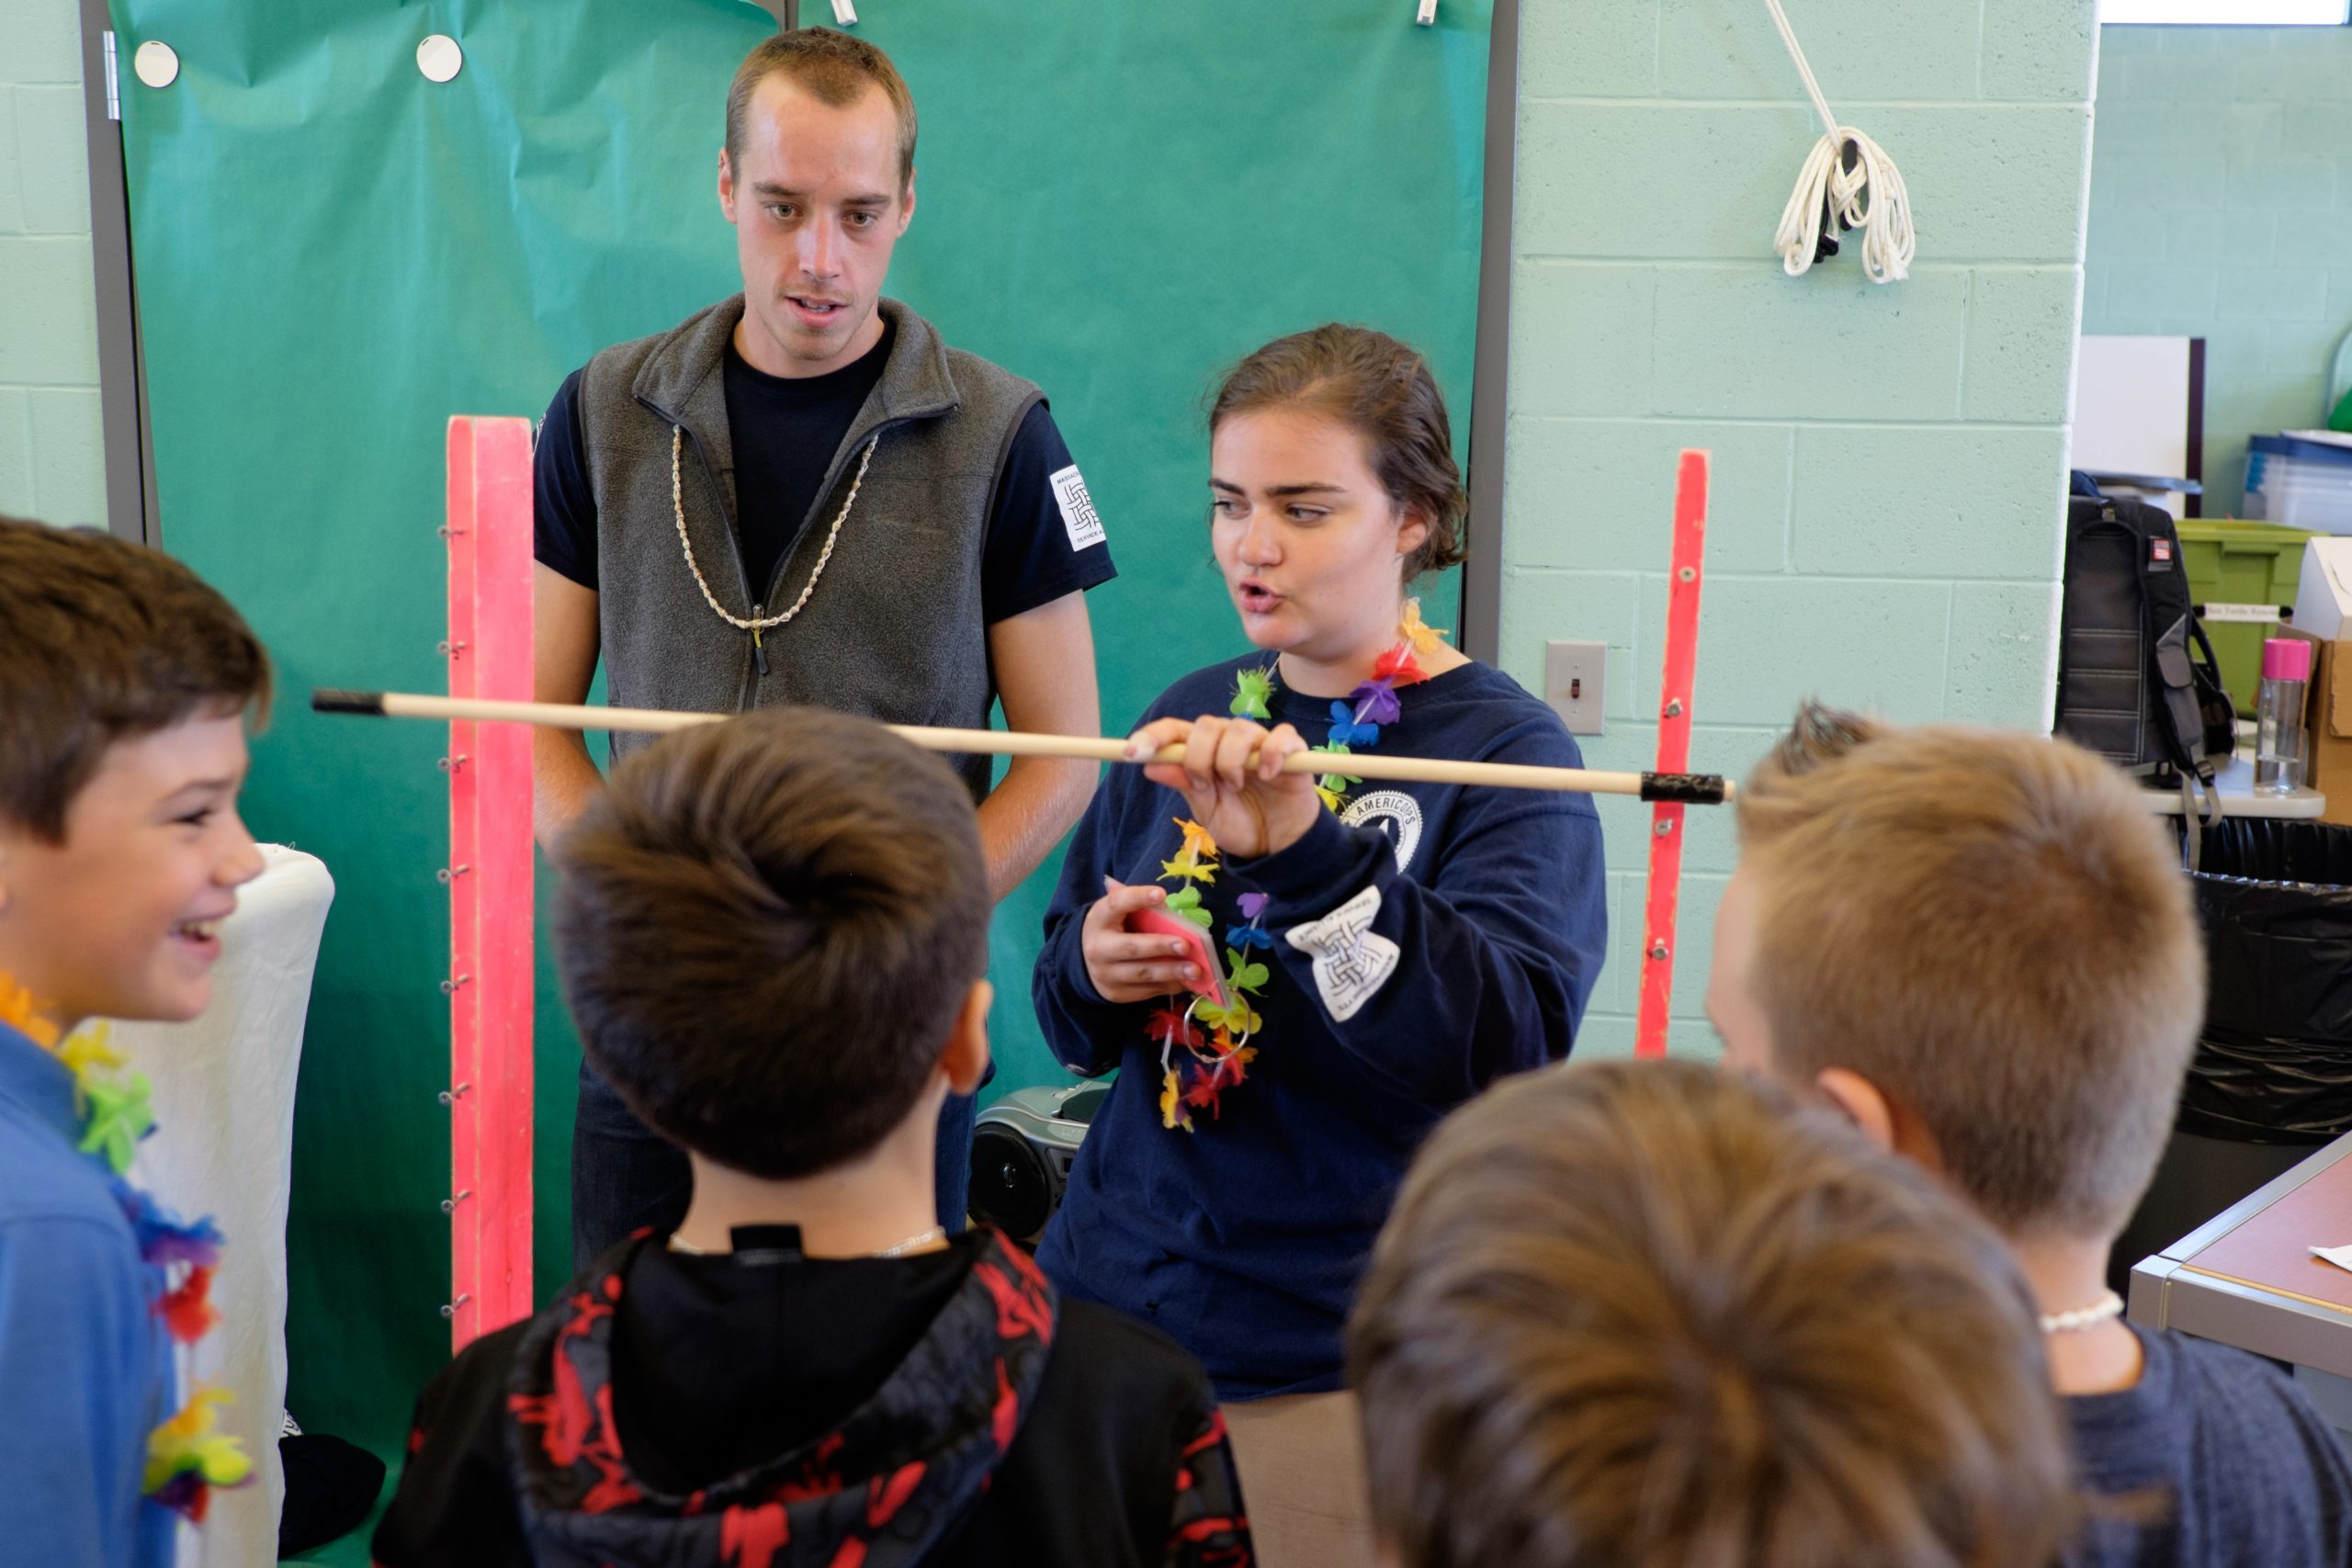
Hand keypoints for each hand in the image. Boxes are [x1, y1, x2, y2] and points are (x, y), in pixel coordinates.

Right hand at [1081, 878, 1203, 1003]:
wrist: (1088, 963)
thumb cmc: (1114, 930)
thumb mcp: (1119, 914)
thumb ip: (1140, 908)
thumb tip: (1173, 914)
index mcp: (1099, 920)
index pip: (1116, 904)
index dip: (1138, 897)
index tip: (1161, 894)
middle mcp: (1098, 949)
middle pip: (1131, 948)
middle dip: (1161, 946)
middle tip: (1186, 945)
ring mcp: (1107, 975)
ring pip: (1143, 974)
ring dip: (1172, 971)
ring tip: (1195, 969)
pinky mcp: (1117, 994)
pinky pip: (1148, 991)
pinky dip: (1170, 985)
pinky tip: (1186, 980)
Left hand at [1125, 714, 1319, 860]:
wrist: (1278, 846)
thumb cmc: (1241, 825)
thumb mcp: (1206, 811)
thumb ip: (1185, 785)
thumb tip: (1149, 765)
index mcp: (1205, 753)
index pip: (1176, 730)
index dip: (1153, 735)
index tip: (1132, 753)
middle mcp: (1230, 742)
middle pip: (1206, 725)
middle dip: (1199, 757)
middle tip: (1206, 786)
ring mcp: (1260, 744)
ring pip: (1239, 729)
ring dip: (1231, 760)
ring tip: (1237, 787)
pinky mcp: (1292, 751)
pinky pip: (1280, 736)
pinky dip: (1271, 753)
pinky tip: (1268, 775)